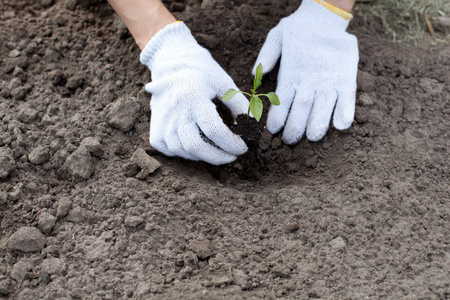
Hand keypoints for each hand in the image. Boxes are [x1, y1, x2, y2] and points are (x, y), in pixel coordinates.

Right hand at [140, 22, 248, 164]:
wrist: (171, 63)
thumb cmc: (202, 73)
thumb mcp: (224, 83)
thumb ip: (239, 105)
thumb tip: (251, 129)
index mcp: (193, 96)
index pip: (214, 129)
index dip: (231, 143)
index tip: (244, 148)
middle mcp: (174, 110)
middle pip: (196, 146)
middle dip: (219, 157)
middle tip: (233, 156)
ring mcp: (162, 122)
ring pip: (183, 151)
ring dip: (205, 156)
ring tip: (218, 151)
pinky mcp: (155, 130)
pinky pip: (171, 151)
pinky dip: (187, 154)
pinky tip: (199, 148)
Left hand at [253, 0, 358, 143]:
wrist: (326, 14)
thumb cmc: (298, 29)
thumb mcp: (277, 36)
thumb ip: (267, 55)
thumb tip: (254, 74)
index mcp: (292, 71)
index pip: (283, 100)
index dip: (278, 118)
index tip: (274, 131)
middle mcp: (310, 77)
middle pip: (303, 107)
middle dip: (295, 127)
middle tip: (290, 142)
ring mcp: (330, 77)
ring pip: (324, 105)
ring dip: (318, 123)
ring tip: (312, 138)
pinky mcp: (347, 75)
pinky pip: (348, 96)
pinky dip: (345, 111)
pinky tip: (340, 126)